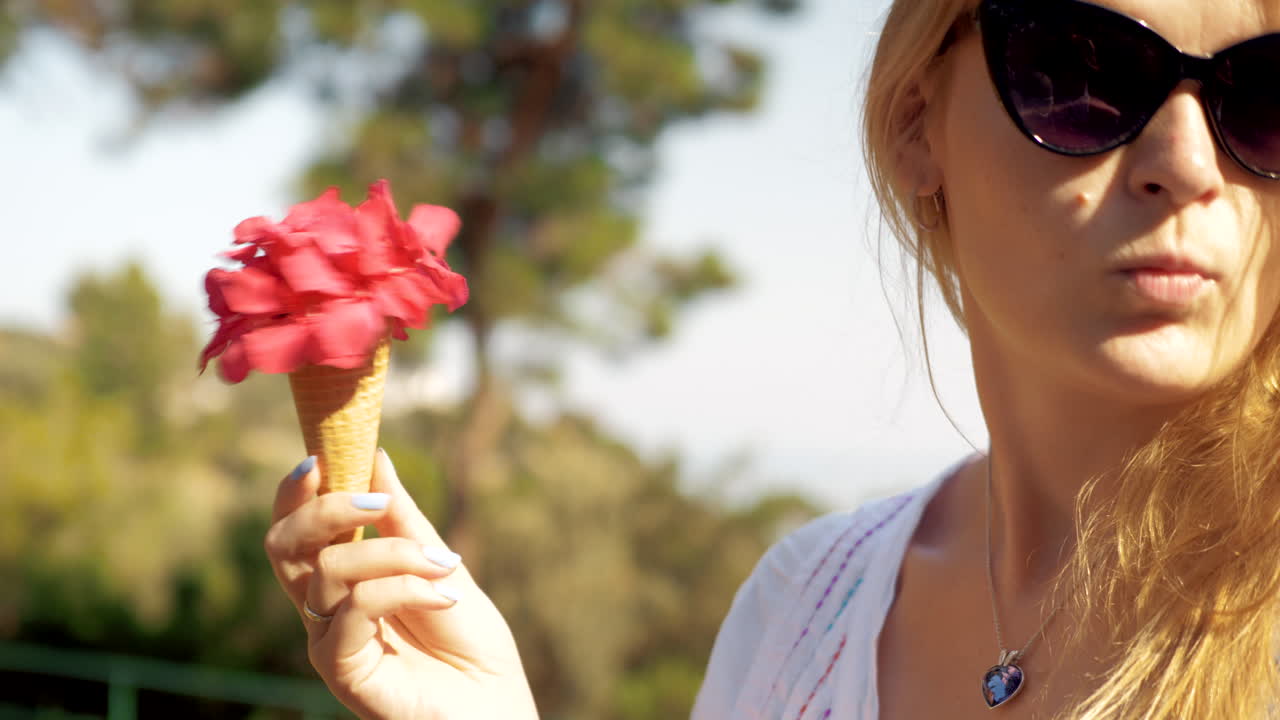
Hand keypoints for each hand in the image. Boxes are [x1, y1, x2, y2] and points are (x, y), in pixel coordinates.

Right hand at [265, 449, 538, 719]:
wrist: (496, 704)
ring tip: (442, 563)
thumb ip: (404, 518)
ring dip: (392, 551)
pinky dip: (402, 588)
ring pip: (327, 569)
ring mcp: (329, 640)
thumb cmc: (470, 641)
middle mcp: (325, 608)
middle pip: (284, 545)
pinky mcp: (341, 671)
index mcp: (343, 579)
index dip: (297, 492)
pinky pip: (353, 608)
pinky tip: (443, 595)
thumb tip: (375, 456)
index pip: (297, 529)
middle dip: (326, 508)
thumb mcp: (441, 564)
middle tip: (379, 500)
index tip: (320, 456)